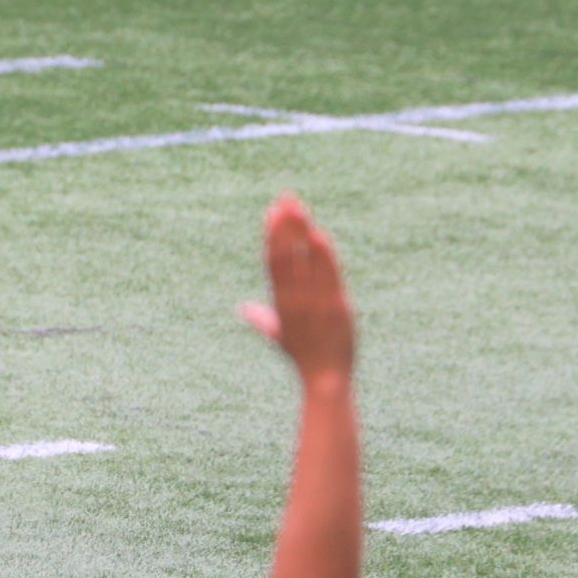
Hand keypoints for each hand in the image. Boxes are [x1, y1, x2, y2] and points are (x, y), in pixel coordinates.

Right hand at [238, 195, 353, 381]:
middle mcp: (294, 299)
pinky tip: (318, 235)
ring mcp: (314, 303)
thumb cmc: (303, 358)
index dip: (272, 236)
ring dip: (301, 232)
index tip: (272, 212)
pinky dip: (322, 257)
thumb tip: (242, 309)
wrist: (325, 380)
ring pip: (304, 261)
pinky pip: (328, 277)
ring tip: (299, 207)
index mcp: (281, 303)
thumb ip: (262, 319)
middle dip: (285, 225)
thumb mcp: (280, 336)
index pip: (273, 263)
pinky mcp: (336, 307)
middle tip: (286, 198)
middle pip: (286, 255)